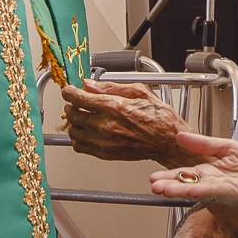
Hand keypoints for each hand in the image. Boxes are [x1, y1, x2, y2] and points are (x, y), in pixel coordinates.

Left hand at [62, 79, 204, 167]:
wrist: (168, 142)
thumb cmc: (159, 118)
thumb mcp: (138, 91)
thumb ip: (110, 87)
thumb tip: (90, 84)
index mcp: (114, 107)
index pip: (77, 98)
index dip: (69, 91)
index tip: (69, 90)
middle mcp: (106, 125)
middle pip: (72, 114)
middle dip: (71, 105)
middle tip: (76, 101)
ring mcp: (104, 142)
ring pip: (73, 132)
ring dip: (73, 122)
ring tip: (82, 116)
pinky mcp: (105, 154)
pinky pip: (79, 146)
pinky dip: (78, 138)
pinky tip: (87, 131)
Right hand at [149, 133, 237, 207]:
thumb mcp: (226, 147)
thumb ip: (203, 144)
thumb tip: (180, 137)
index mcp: (211, 172)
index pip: (185, 175)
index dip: (169, 177)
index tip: (154, 179)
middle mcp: (215, 183)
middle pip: (189, 185)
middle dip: (171, 186)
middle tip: (155, 187)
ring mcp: (225, 191)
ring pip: (200, 191)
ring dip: (182, 191)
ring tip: (165, 190)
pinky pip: (219, 192)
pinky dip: (205, 191)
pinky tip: (193, 191)